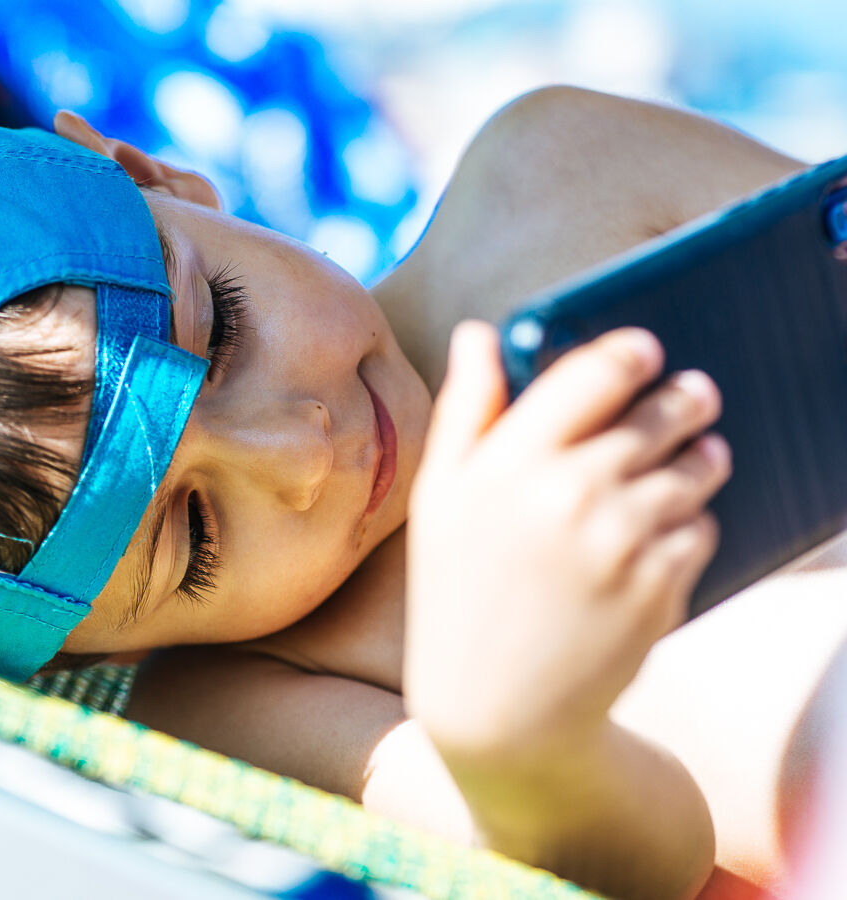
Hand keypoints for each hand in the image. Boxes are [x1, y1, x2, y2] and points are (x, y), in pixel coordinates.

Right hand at [404, 321, 729, 763]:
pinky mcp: (661, 585)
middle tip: (694, 395)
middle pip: (660, 414)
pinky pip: (699, 529)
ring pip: (693, 470)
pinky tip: (659, 538)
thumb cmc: (458, 592)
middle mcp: (570, 492)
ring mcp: (621, 541)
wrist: (497, 709)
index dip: (630, 352)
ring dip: (700, 459)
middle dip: (683, 399)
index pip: (593, 373)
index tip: (646, 348)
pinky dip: (689, 526)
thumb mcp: (441, 498)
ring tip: (696, 460)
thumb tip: (477, 333)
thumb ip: (464, 409)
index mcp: (509, 462)